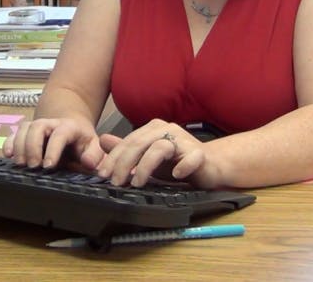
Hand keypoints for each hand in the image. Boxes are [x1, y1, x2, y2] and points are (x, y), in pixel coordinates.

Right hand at [3, 116, 104, 170]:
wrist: (72, 128)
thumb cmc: (83, 142)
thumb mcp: (94, 147)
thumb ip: (95, 155)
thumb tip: (88, 163)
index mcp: (69, 127)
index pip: (60, 134)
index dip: (53, 149)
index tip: (48, 166)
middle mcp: (51, 124)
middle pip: (37, 127)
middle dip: (33, 146)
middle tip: (33, 166)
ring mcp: (36, 127)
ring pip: (24, 128)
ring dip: (19, 145)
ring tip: (21, 164)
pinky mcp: (25, 133)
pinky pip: (14, 133)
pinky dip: (8, 143)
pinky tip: (7, 155)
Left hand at [95, 120, 221, 187]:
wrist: (210, 165)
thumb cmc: (176, 161)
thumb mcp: (147, 156)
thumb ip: (126, 149)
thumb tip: (102, 140)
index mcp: (152, 129)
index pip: (128, 141)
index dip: (113, 158)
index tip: (102, 174)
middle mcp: (167, 130)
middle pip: (140, 143)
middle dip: (124, 163)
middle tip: (116, 182)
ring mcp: (184, 140)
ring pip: (160, 147)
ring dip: (146, 166)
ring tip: (138, 183)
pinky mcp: (199, 154)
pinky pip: (190, 157)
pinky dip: (183, 166)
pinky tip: (175, 175)